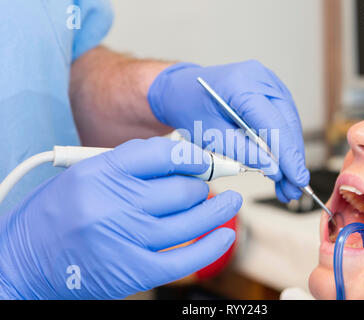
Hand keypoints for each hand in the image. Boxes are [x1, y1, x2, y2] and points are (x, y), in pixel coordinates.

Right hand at [0, 137, 241, 298]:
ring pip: (189, 221)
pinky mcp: (132, 271)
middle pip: (182, 189)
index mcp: (100, 172)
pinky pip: (184, 259)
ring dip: (217, 210)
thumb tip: (181, 159)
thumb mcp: (86, 174)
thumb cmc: (59, 212)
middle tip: (207, 186)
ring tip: (230, 203)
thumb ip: (132, 164)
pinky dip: (211, 246)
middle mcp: (114, 204)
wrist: (24, 259)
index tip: (204, 161)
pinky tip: (225, 235)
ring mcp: (125, 240)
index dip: (193, 157)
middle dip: (202, 186)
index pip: (163, 154)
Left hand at [148, 60, 309, 202]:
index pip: (273, 124)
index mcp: (242, 84)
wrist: (182, 88)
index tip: (297, 179)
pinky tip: (282, 165)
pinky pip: (284, 119)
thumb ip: (242, 151)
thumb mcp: (210, 135)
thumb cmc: (190, 108)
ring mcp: (269, 82)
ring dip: (290, 155)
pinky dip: (283, 143)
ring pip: (289, 123)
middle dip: (292, 160)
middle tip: (293, 189)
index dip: (288, 155)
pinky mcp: (271, 91)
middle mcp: (261, 78)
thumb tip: (273, 169)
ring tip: (287, 184)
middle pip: (287, 124)